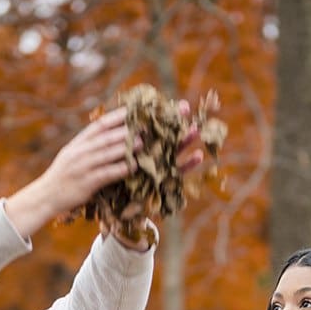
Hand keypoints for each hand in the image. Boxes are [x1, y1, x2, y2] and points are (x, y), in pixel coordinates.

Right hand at [5, 109, 130, 238]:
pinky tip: (133, 166)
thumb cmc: (63, 176)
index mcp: (77, 144)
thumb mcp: (71, 154)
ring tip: (142, 143)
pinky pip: (108, 173)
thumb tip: (109, 135)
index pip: (98, 126)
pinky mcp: (87, 183)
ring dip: (127, 148)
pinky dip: (122, 169)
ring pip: (108, 153)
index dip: (115, 117)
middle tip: (143, 126)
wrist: (46, 196)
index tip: (131, 111)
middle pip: (106, 138)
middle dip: (125, 131)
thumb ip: (87, 145)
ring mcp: (82, 167)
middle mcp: (79, 152)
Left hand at [99, 100, 208, 247]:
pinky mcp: (164, 184)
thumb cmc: (111, 181)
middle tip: (186, 107)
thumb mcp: (113, 158)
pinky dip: (188, 166)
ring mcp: (159, 168)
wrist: (113, 209)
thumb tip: (120, 113)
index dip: (158, 114)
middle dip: (175, 121)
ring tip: (196, 128)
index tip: (166, 100)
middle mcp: (151, 155)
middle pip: (164, 135)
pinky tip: (199, 156)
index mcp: (139, 146)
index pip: (150, 127)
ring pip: (174, 152)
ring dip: (186, 140)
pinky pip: (177, 174)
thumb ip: (120, 140)